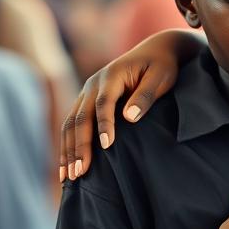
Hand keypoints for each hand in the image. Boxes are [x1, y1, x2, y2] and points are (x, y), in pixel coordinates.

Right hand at [61, 30, 198, 181]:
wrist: (155, 50)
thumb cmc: (162, 66)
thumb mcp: (161, 77)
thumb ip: (146, 95)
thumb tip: (130, 117)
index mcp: (111, 76)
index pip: (104, 103)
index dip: (104, 124)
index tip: (106, 146)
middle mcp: (93, 84)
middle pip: (81, 117)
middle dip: (79, 146)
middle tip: (80, 173)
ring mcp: (87, 93)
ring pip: (71, 124)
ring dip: (68, 150)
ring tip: (69, 177)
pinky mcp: (87, 102)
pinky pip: (72, 125)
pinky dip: (68, 145)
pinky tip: (67, 166)